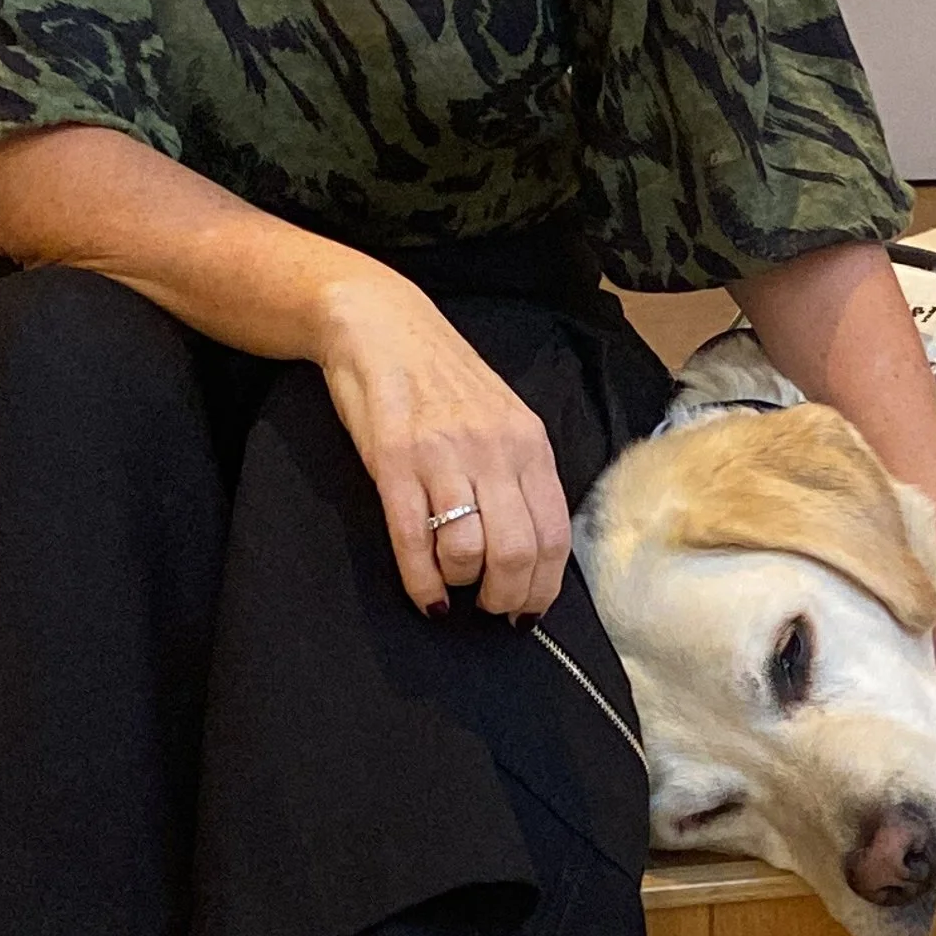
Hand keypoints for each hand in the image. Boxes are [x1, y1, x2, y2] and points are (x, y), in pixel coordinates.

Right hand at [311, 265, 571, 615]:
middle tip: (491, 611)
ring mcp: (442, 455)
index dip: (544, 585)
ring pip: (466, 550)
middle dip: (506, 597)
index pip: (554, 533)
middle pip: (516, 551)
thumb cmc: (443, 377)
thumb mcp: (503, 418)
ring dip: (461, 585)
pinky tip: (425, 597)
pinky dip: (422, 582)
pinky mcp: (393, 462)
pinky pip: (413, 539)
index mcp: (528, 442)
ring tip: (453, 588)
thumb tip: (535, 546)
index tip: (530, 608)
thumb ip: (521, 472)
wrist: (381, 325)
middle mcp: (493, 450)